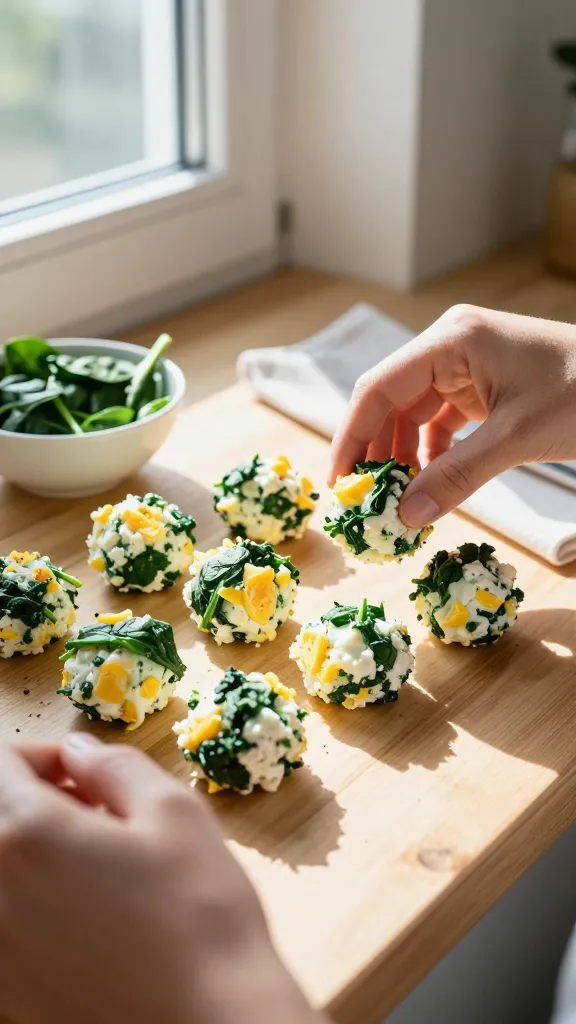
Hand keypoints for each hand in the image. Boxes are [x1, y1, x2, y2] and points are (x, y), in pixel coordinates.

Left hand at [0, 737, 324, 1023]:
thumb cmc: (200, 916)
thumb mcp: (174, 812)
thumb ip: (114, 766)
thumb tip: (77, 750)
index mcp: (26, 835)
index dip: (44, 754)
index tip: (86, 774)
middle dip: (36, 800)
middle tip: (97, 816)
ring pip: (2, 868)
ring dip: (35, 851)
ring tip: (98, 868)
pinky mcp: (9, 992)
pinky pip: (11, 920)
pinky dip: (36, 901)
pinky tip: (92, 919)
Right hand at [329, 304, 575, 526]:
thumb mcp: (516, 439)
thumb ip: (457, 477)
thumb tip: (406, 518)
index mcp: (452, 339)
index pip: (379, 388)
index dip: (351, 436)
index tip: (338, 483)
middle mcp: (450, 345)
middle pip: (390, 402)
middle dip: (375, 452)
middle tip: (362, 502)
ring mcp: (465, 364)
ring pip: (412, 415)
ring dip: (402, 457)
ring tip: (393, 501)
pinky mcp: (481, 385)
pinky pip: (440, 422)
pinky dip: (430, 454)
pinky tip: (425, 486)